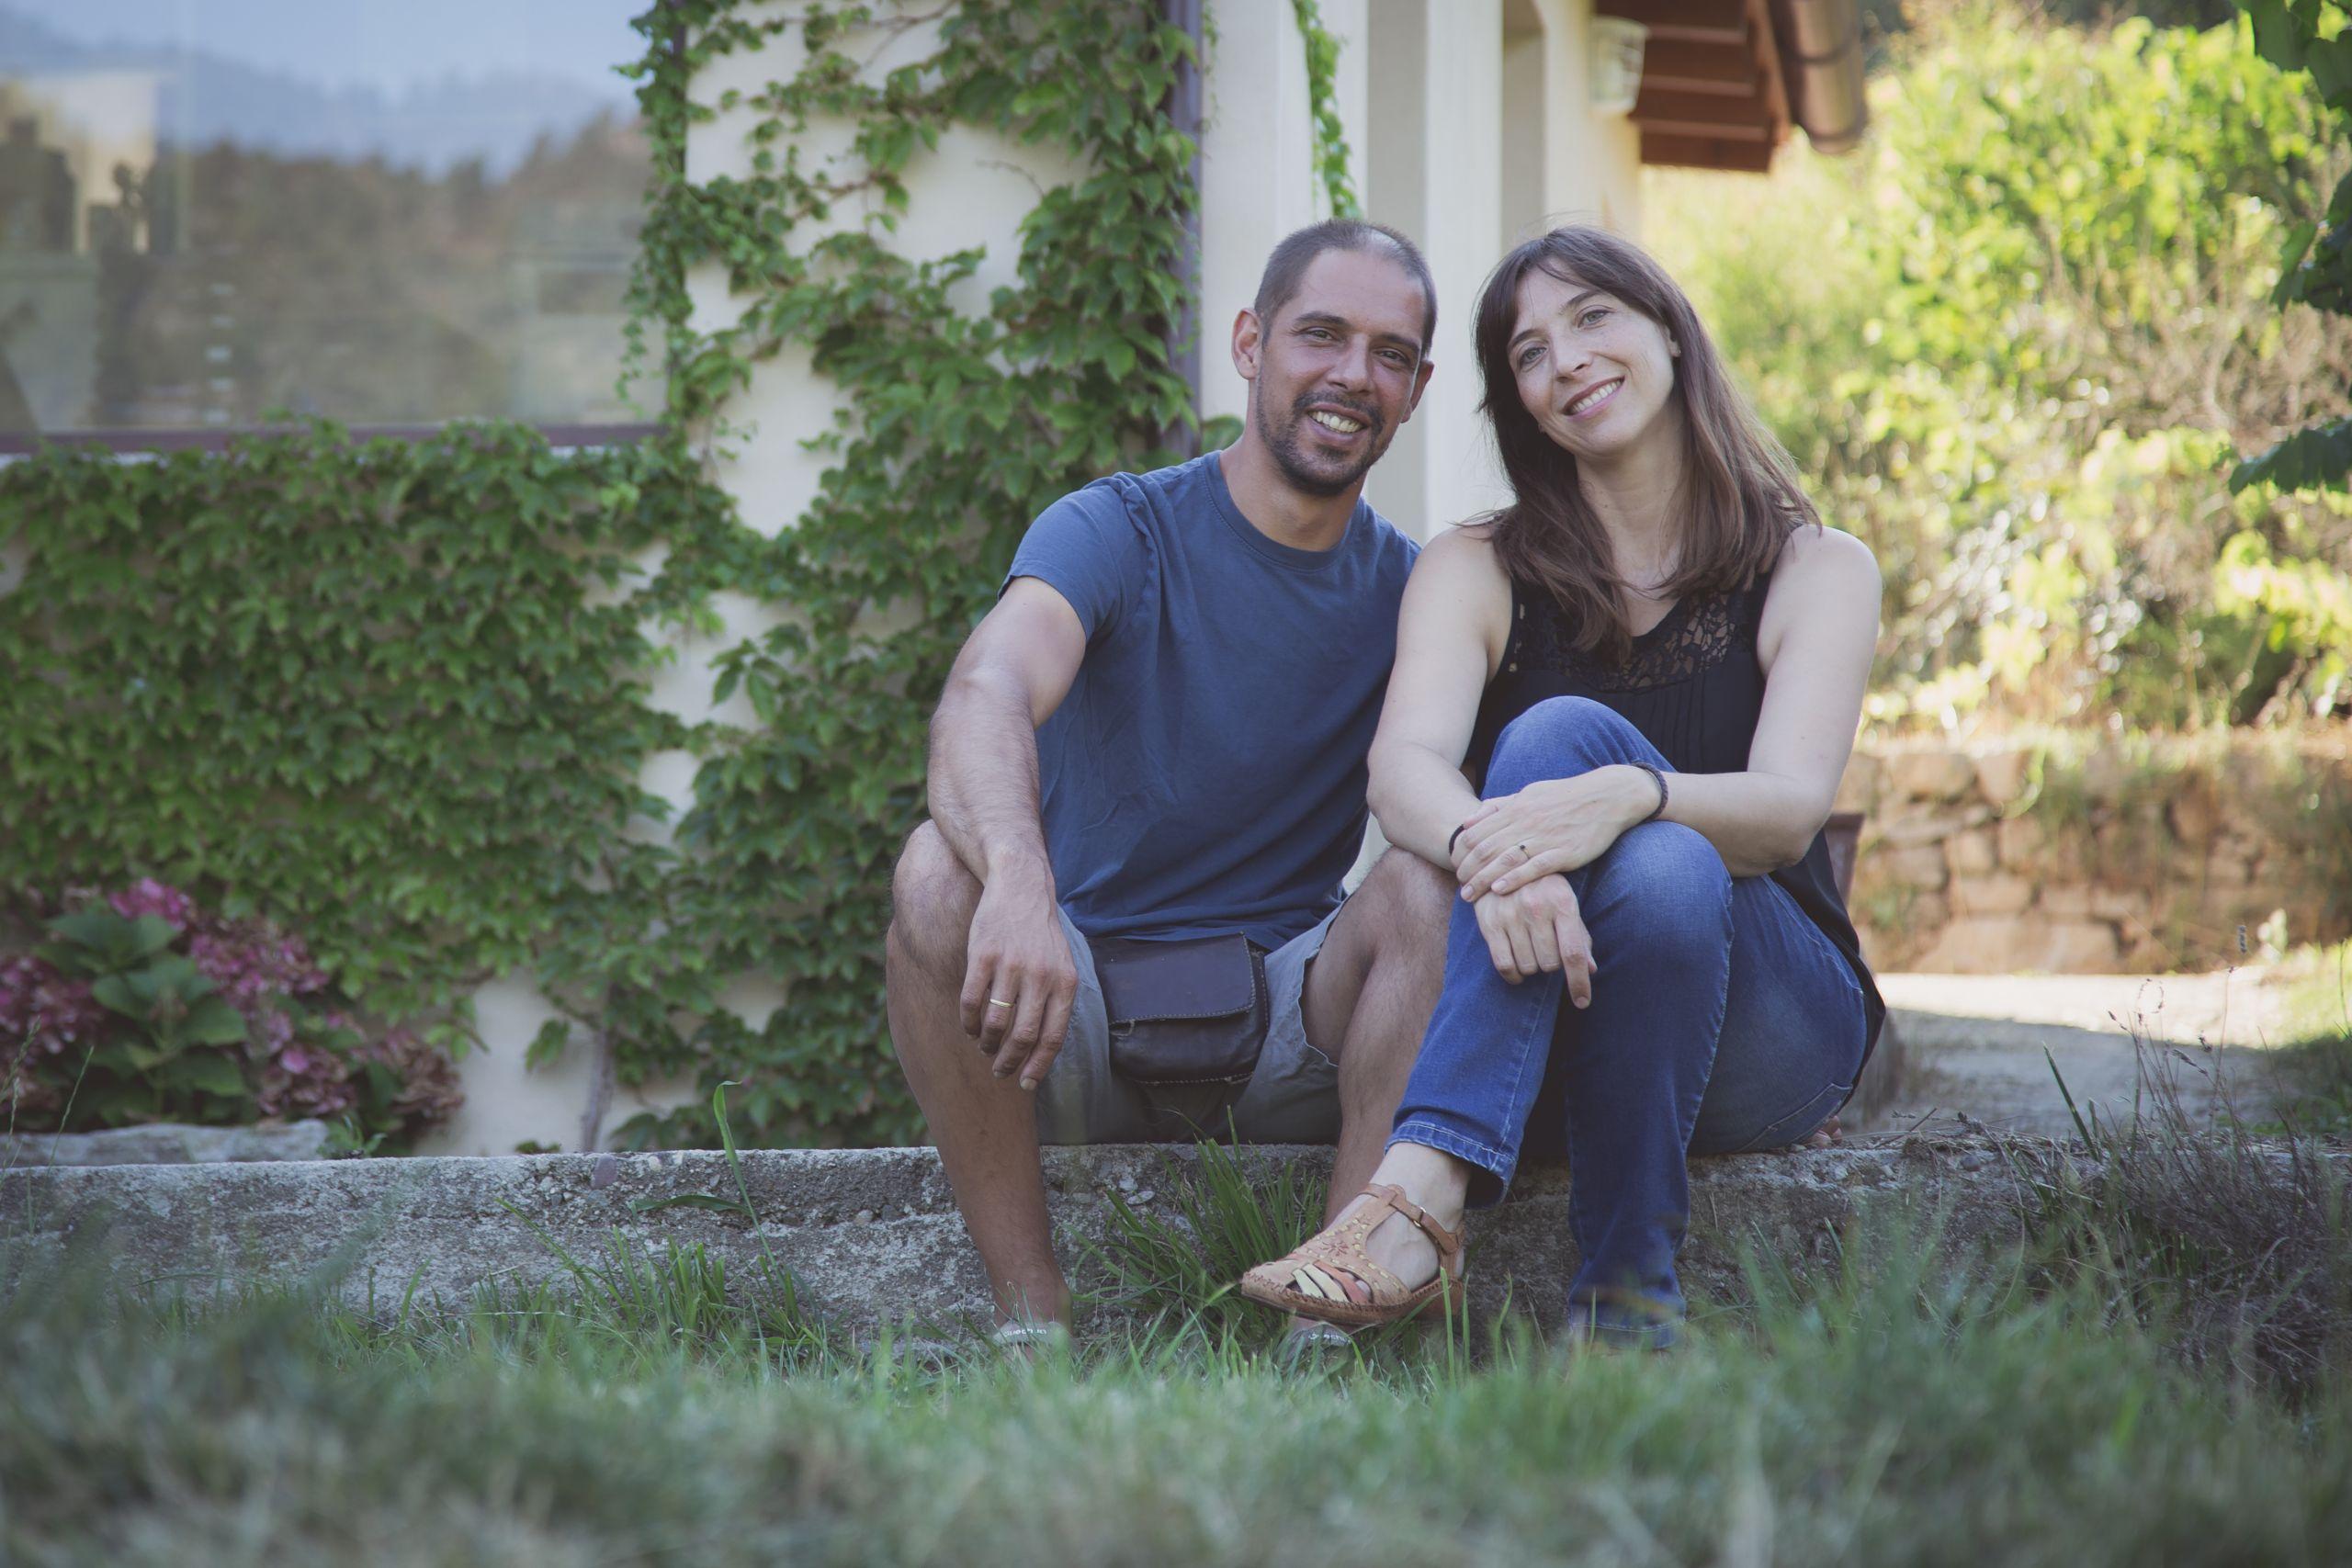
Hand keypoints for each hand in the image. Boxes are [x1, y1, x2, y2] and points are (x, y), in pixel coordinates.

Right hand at [958, 863, 1078, 1089]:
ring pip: (995, 1022)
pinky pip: (971, 1001)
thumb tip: (1042, 1049)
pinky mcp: (982, 955)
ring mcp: (1011, 965)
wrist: (1020, 887)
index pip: (1053, 1037)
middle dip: (1009, 1061)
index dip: (1038, 1066)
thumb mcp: (1061, 964)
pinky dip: (968, 1022)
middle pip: (1023, 1036)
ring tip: (984, 1047)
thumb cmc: (1040, 934)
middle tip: (999, 1071)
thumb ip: (1056, 1001)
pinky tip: (969, 1027)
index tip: (1026, 1084)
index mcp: (1065, 982)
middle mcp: (1040, 976)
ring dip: (987, 1043)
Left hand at [1455, 767, 1657, 901]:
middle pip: (1486, 848)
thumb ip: (1499, 806)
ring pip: (1505, 860)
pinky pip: (1534, 868)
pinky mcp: (1564, 852)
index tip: (1453, 866)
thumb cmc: (1566, 796)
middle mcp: (1526, 822)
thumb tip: (1469, 818)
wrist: (1607, 797)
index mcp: (1516, 807)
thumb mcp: (1529, 793)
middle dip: (1467, 870)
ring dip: (1483, 879)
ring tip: (1469, 895)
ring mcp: (1545, 837)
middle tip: (1458, 886)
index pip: (1477, 832)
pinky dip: (1514, 879)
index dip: (1461, 851)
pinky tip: (1499, 890)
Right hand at [1472, 872, 1594, 1006]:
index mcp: (1562, 902)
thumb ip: (1579, 936)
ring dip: (1532, 967)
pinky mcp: (1490, 922)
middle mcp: (1537, 907)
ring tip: (1531, 951)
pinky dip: (1513, 976)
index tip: (1582, 1002)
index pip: (1573, 952)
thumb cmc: (1543, 888)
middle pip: (1549, 964)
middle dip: (1552, 965)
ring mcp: (1511, 914)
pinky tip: (1517, 972)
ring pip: (1528, 966)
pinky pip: (1504, 965)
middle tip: (1547, 950)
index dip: (1579, 982)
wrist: (1501, 862)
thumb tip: (1591, 970)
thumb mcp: (1565, 903)